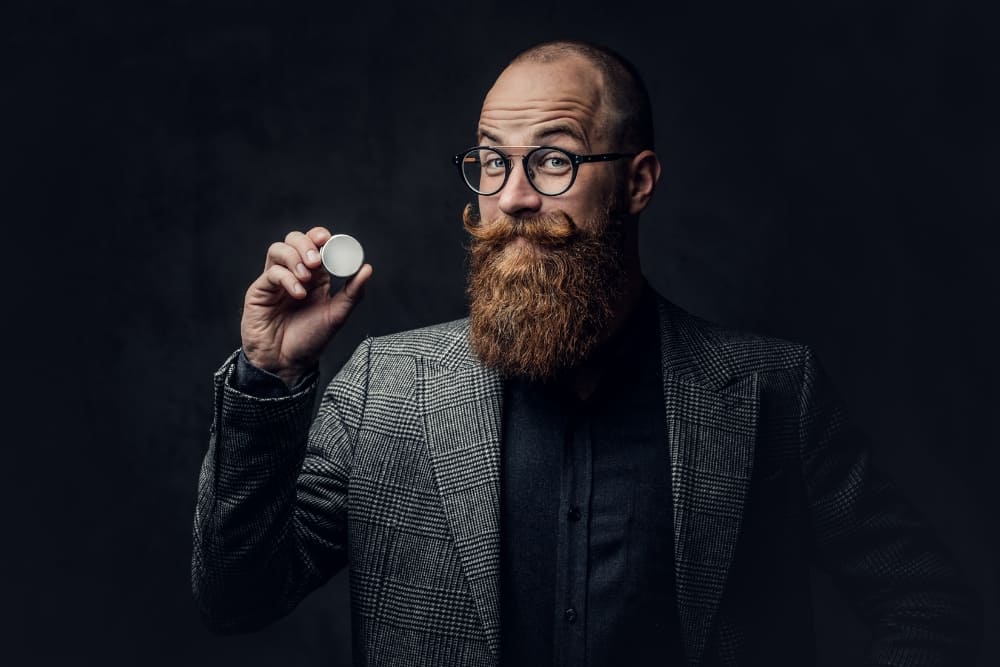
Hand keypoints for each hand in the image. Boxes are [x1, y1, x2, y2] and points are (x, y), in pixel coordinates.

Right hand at [240, 226, 372, 385]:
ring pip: (278, 249)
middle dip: (306, 243)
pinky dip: (286, 278)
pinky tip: (298, 293)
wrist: (286, 363)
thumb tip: (367, 268)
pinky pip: (271, 272)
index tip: (330, 241)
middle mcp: (295, 273)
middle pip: (294, 239)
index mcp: (316, 276)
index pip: (316, 244)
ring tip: (306, 277)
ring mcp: (275, 280)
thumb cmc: (310, 340)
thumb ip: (353, 293)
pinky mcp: (260, 290)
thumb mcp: (337, 315)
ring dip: (295, 257)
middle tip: (317, 260)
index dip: (321, 237)